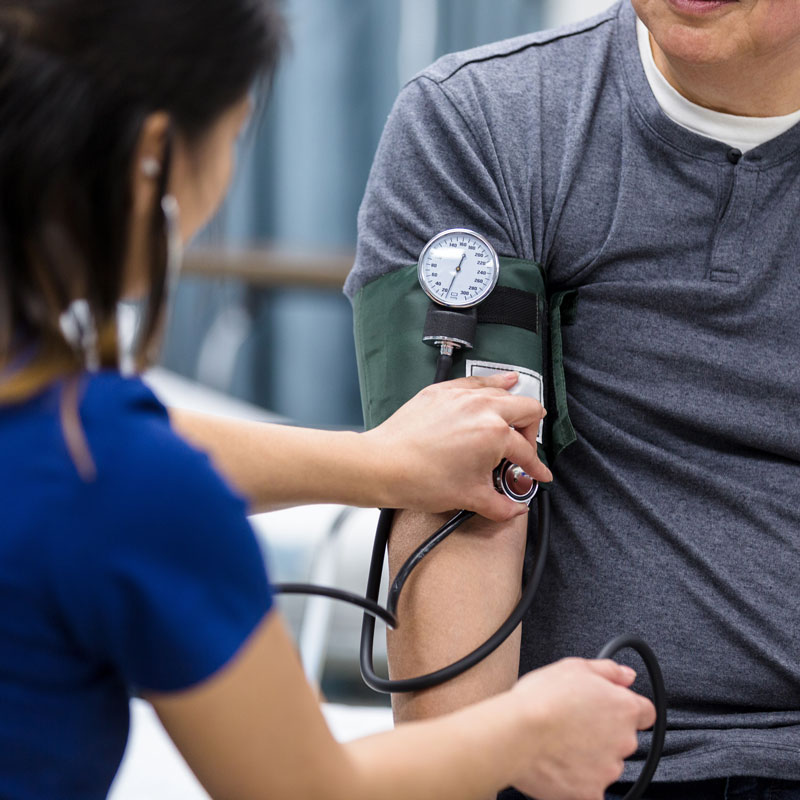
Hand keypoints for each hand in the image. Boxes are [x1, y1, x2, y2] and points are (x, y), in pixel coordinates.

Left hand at [362, 372, 550, 520]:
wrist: (383, 465)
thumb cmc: (420, 478)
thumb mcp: (469, 497)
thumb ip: (501, 506)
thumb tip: (514, 509)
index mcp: (494, 434)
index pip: (527, 452)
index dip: (536, 468)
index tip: (538, 474)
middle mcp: (482, 408)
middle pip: (527, 409)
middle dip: (532, 431)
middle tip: (525, 449)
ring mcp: (461, 396)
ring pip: (503, 390)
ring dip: (515, 405)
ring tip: (519, 417)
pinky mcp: (442, 391)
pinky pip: (476, 382)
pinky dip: (493, 383)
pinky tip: (501, 383)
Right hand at [508, 659, 656, 799]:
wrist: (517, 735)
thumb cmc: (540, 699)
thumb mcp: (573, 667)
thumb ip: (607, 670)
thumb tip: (627, 675)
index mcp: (623, 708)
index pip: (645, 712)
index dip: (628, 709)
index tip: (611, 709)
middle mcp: (623, 741)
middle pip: (623, 738)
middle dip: (604, 732)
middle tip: (573, 723)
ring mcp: (608, 770)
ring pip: (606, 763)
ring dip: (591, 755)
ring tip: (560, 742)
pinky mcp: (591, 793)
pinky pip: (591, 788)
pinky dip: (579, 779)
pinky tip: (559, 764)